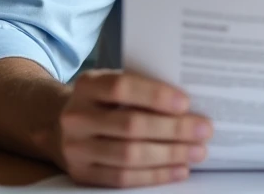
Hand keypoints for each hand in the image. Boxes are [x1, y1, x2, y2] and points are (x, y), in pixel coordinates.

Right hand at [56, 70, 212, 187]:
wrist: (59, 125)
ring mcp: (76, 148)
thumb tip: (188, 104)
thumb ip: (140, 87)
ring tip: (197, 151)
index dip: (155, 95)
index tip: (186, 102)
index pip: (121, 87)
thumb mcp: (112, 84)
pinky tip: (178, 169)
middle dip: (173, 129)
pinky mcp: (82, 173)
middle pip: (130, 125)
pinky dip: (155, 175)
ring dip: (169, 155)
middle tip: (204, 130)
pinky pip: (123, 178)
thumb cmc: (102, 101)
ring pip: (128, 156)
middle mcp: (76, 117)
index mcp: (87, 86)